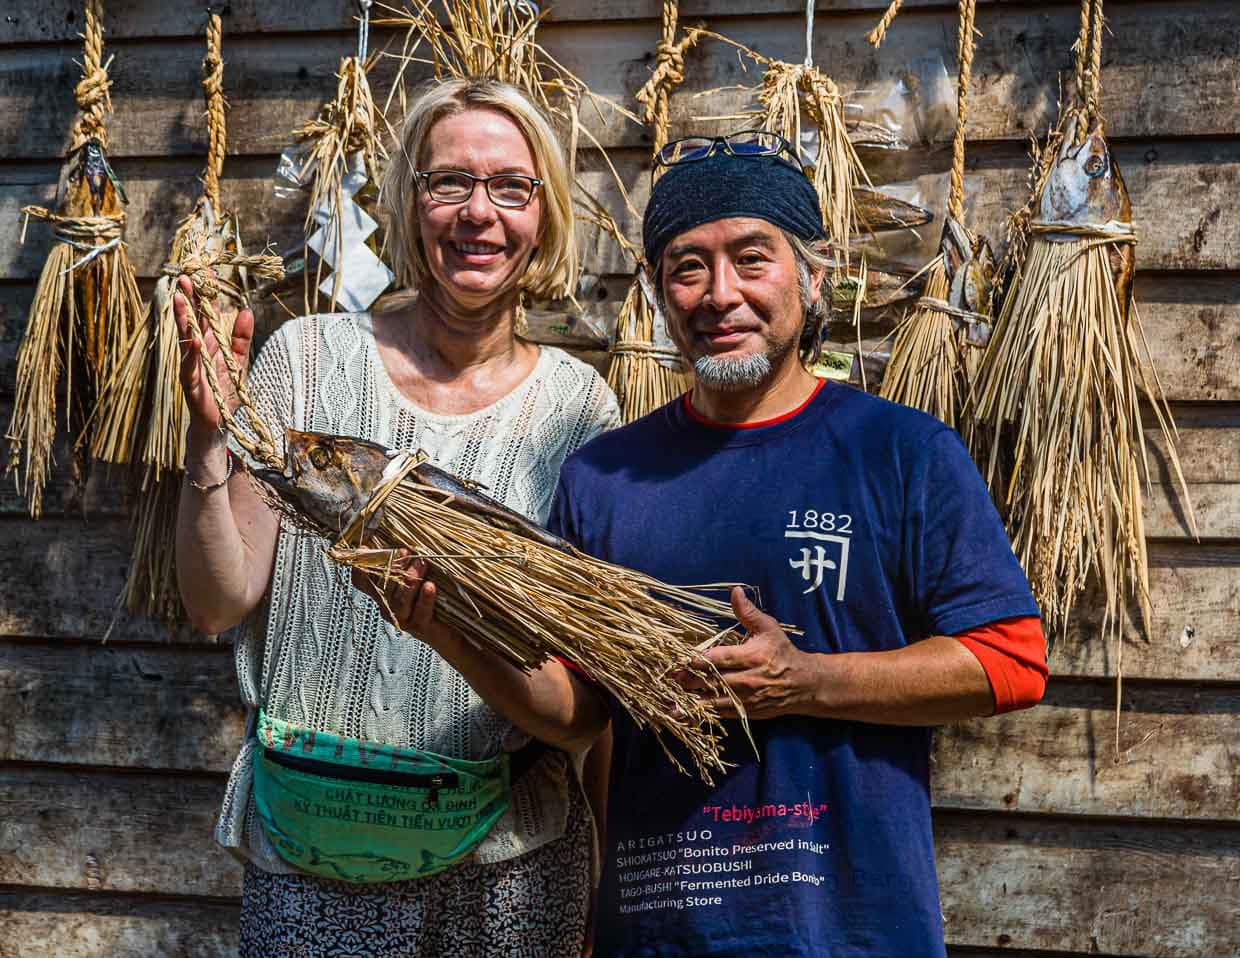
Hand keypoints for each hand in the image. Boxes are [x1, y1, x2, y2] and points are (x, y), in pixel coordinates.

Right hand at [173, 273, 253, 436]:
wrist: (218, 422)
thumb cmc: (226, 390)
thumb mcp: (238, 360)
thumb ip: (241, 337)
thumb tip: (247, 310)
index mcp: (209, 343)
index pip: (205, 313)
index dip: (206, 294)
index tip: (206, 271)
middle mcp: (196, 350)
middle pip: (192, 319)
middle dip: (188, 298)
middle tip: (186, 275)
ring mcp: (190, 365)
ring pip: (185, 337)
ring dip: (183, 317)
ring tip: (181, 297)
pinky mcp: (191, 383)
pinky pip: (191, 365)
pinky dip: (193, 353)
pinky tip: (194, 339)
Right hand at [350, 552, 455, 646]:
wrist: (452, 632)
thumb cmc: (434, 600)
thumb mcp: (417, 579)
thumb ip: (407, 564)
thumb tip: (405, 540)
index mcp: (384, 594)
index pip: (362, 582)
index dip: (359, 566)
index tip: (364, 548)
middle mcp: (389, 607)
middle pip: (382, 588)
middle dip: (392, 568)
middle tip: (404, 551)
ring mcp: (404, 619)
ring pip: (398, 601)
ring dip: (409, 580)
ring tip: (421, 564)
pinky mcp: (422, 628)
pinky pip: (420, 612)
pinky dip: (424, 598)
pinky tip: (430, 586)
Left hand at [678, 587, 823, 719]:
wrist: (803, 684)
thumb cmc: (782, 652)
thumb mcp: (768, 628)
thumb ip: (748, 612)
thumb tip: (735, 591)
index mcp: (752, 657)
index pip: (720, 659)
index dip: (700, 660)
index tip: (683, 659)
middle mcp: (748, 680)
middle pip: (713, 681)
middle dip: (691, 681)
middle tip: (671, 678)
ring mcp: (746, 699)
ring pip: (715, 702)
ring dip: (692, 703)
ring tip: (670, 705)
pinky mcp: (745, 712)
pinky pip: (720, 715)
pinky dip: (703, 716)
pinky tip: (686, 716)